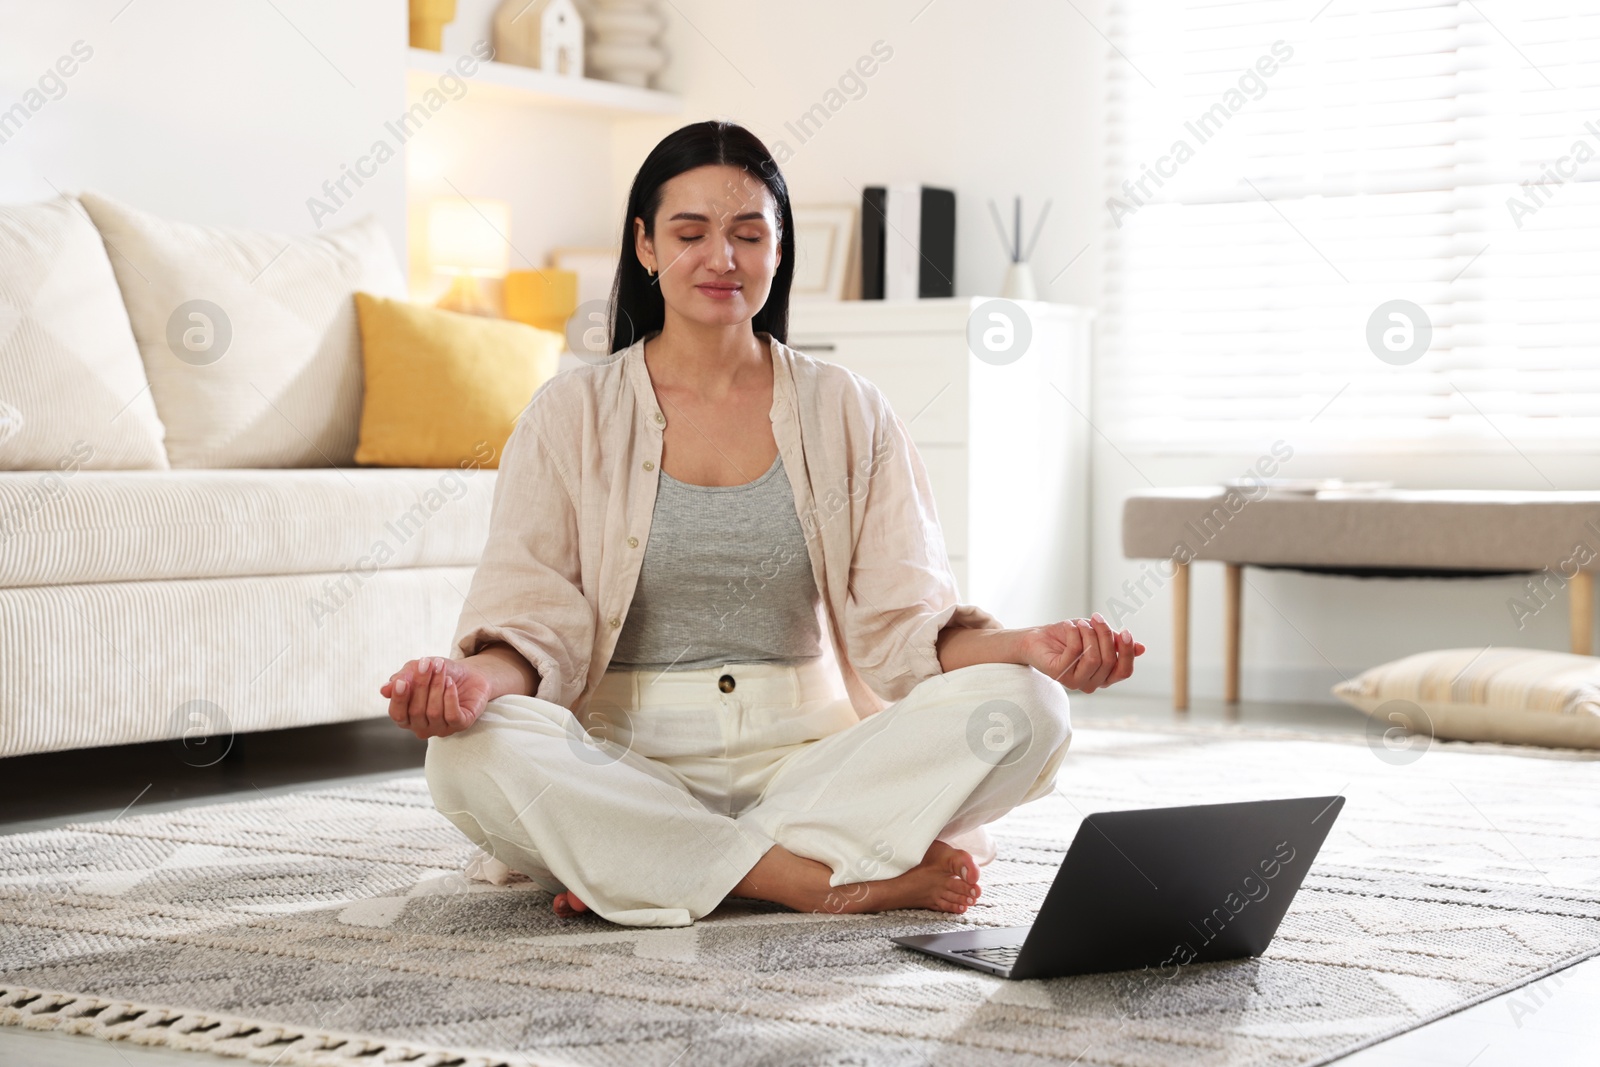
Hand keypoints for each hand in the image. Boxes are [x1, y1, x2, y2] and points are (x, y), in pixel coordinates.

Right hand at [379, 656, 492, 739]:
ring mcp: (441, 729)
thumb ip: (402, 678)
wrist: (468, 673)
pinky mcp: (460, 725)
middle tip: (428, 663)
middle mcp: (422, 727)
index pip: (397, 714)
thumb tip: (384, 690)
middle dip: (421, 685)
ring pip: (434, 712)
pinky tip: (451, 683)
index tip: (403, 681)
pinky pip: (452, 716)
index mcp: (407, 717)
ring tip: (441, 668)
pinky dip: (450, 697)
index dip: (399, 699)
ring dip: (437, 686)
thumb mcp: (417, 669)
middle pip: (416, 711)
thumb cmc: (437, 673)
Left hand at [1020, 613, 1144, 692]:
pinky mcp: (1059, 674)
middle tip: (1096, 617)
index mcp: (1104, 676)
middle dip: (1105, 634)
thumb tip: (1142, 648)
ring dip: (1089, 634)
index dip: (1127, 652)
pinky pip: (1075, 652)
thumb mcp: (1097, 635)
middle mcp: (1091, 683)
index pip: (1124, 671)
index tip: (1125, 631)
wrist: (1037, 638)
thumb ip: (1116, 643)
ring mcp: (1075, 682)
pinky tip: (1069, 627)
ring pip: (1093, 658)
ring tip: (1080, 623)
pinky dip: (1075, 634)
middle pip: (1109, 661)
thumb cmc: (1069, 636)